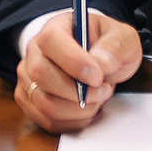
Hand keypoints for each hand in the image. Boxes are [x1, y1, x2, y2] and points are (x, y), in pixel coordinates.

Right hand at [14, 9, 141, 132]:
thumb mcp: (123, 38)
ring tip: (96, 99)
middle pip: (41, 75)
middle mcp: (34, 52)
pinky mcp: (30, 101)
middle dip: (77, 92)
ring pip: (45, 103)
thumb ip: (115, 47)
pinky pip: (48, 121)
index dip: (73, 62)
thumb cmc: (107, 47)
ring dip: (79, 109)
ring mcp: (28, 78)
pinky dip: (73, 122)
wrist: (99, 62)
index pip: (50, 42)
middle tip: (102, 90)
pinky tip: (86, 109)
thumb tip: (102, 64)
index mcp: (55, 28)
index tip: (98, 76)